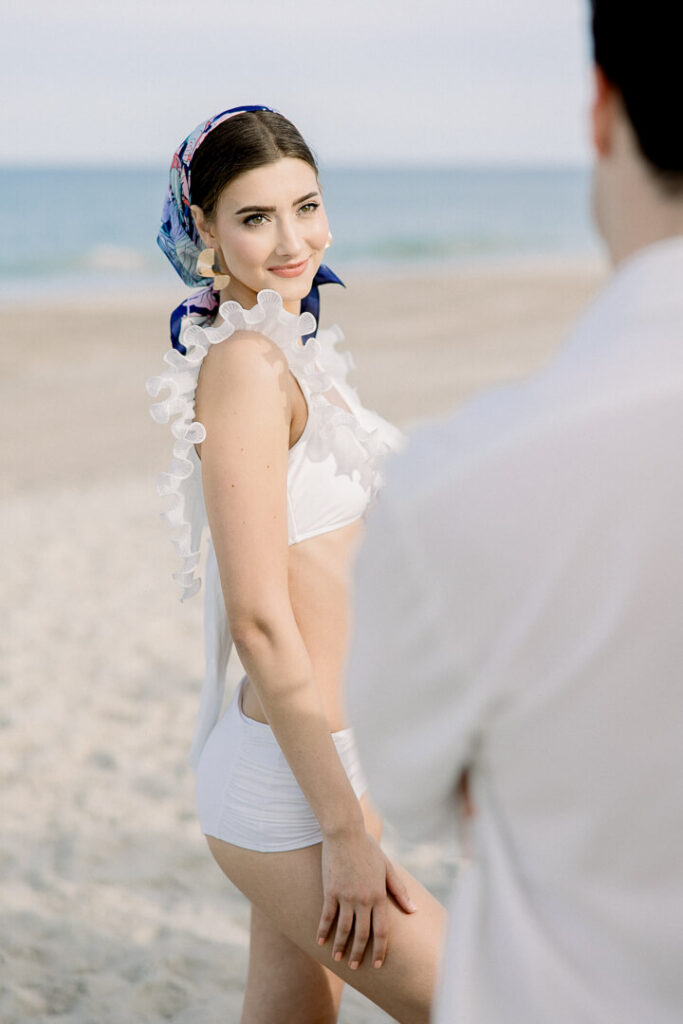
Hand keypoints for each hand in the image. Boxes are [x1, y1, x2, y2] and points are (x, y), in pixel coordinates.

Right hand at [316, 830, 416, 969]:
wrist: (345, 833)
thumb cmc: (368, 849)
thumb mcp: (387, 868)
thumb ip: (399, 890)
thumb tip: (413, 910)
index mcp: (379, 895)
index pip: (382, 930)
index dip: (380, 949)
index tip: (378, 964)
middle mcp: (363, 899)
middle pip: (362, 934)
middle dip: (359, 953)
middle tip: (355, 966)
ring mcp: (345, 896)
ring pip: (344, 929)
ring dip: (341, 946)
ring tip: (338, 959)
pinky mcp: (330, 891)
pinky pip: (327, 916)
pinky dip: (323, 931)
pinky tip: (320, 942)